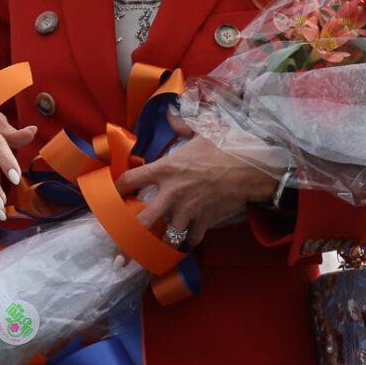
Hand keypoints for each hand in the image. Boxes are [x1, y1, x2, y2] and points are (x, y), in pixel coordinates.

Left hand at [118, 121, 280, 249]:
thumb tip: (170, 114)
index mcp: (166, 168)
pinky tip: (183, 243)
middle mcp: (172, 193)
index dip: (117, 188)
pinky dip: (188, 241)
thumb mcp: (202, 130)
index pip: (130, 179)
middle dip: (130, 234)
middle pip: (142, 221)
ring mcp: (189, 210)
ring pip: (167, 236)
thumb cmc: (227, 146)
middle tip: (120, 244)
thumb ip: (181, 125)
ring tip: (150, 251)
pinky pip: (191, 238)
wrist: (254, 167)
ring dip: (161, 242)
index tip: (111, 194)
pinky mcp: (205, 221)